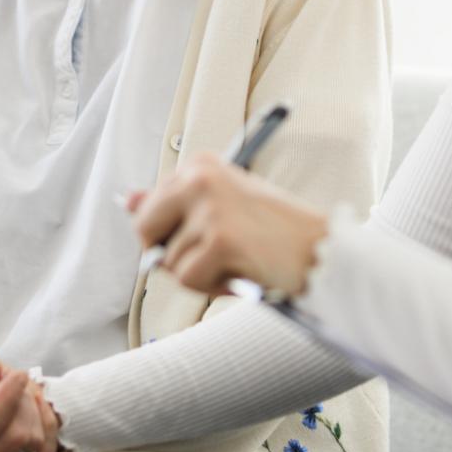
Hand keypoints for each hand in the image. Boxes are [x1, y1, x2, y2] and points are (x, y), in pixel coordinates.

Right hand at [0, 368, 61, 451]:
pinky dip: (41, 424)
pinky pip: (44, 449)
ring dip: (30, 409)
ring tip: (9, 393)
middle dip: (20, 400)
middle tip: (8, 378)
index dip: (4, 399)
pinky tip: (23, 408)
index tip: (17, 374)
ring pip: (33, 440)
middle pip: (15, 435)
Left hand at [130, 153, 328, 296]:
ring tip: (238, 261)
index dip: (167, 236)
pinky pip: (189, 279)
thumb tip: (128, 200)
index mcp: (200, 165)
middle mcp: (201, 178)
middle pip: (144, 230)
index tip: (200, 239)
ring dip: (201, 274)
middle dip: (170, 255)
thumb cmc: (274, 233)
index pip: (147, 207)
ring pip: (170, 262)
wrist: (322, 250)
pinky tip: (242, 273)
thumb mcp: (221, 207)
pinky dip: (213, 286)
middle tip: (210, 257)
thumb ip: (174, 203)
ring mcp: (211, 208)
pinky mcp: (221, 239)